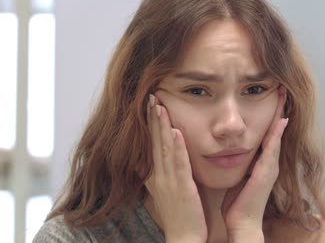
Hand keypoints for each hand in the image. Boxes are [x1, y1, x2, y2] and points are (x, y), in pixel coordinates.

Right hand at [144, 94, 207, 242]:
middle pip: (154, 141)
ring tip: (159, 105)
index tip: (148, 104)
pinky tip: (175, 132)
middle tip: (151, 96)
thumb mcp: (161, 193)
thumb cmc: (178, 215)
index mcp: (156, 176)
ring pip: (163, 148)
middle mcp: (158, 176)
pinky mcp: (181, 188)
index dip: (149, 124)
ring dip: (161, 126)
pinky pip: (178, 164)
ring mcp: (169, 181)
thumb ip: (151, 176)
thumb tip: (140, 162)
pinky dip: (176, 147)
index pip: (151, 144)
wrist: (184, 238)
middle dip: (152, 118)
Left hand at [221, 85, 287, 241]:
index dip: (270, 114)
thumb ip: (240, 163)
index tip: (270, 95)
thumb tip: (230, 150)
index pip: (266, 132)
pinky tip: (280, 120)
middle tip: (281, 87)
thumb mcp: (239, 176)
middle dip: (278, 108)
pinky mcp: (266, 173)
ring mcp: (270, 166)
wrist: (242, 223)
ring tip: (282, 95)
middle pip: (275, 129)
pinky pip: (272, 149)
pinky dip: (276, 134)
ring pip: (276, 134)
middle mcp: (268, 161)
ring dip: (279, 115)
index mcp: (261, 161)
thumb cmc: (237, 202)